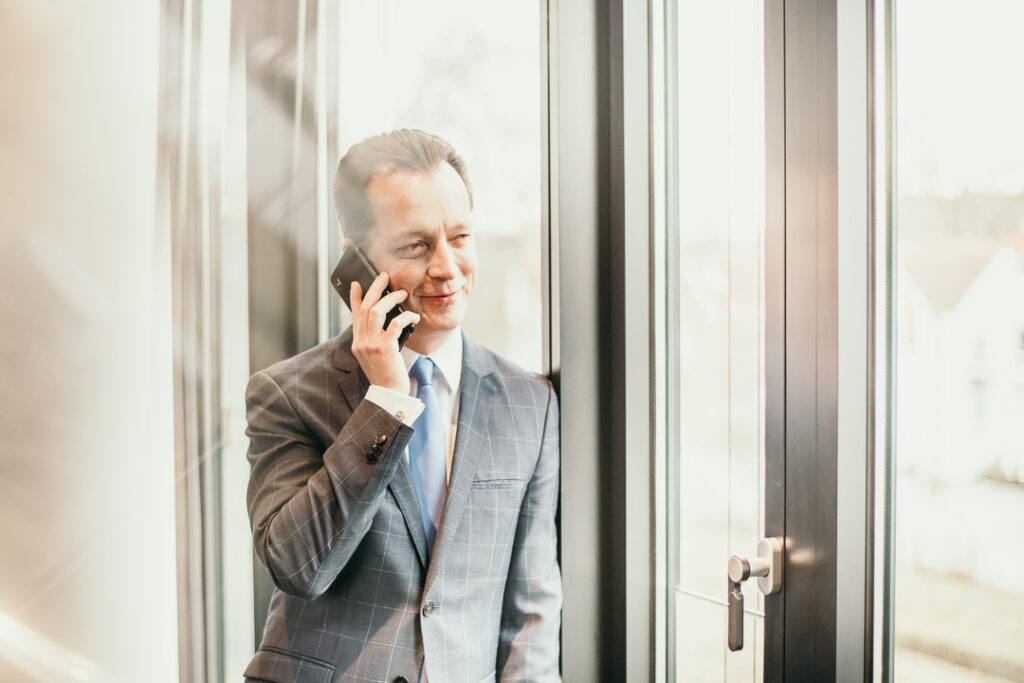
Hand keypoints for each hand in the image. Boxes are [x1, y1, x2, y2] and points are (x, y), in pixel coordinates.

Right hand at [350, 273, 420, 393]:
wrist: (388, 395)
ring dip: (391, 298)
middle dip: (375, 288)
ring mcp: (371, 344)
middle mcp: (361, 341)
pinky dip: (406, 317)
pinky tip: (414, 316)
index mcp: (358, 342)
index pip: (354, 314)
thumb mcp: (375, 356)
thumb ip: (375, 339)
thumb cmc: (386, 375)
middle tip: (385, 277)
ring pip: (376, 311)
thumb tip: (388, 320)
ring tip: (402, 293)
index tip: (357, 284)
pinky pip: (395, 324)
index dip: (356, 297)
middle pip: (365, 307)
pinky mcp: (384, 348)